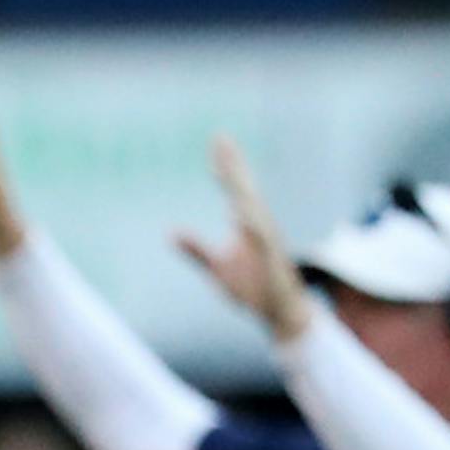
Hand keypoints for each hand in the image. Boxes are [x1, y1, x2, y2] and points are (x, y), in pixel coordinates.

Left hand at [174, 135, 312, 343]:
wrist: (278, 311)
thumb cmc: (251, 288)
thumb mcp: (215, 269)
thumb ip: (196, 250)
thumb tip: (171, 233)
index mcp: (246, 223)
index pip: (234, 188)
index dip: (224, 166)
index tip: (217, 141)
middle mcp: (258, 224)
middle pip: (243, 188)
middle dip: (232, 163)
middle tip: (220, 138)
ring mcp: (266, 239)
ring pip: (251, 207)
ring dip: (240, 185)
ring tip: (226, 163)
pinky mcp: (271, 257)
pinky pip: (259, 236)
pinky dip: (248, 222)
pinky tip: (236, 209)